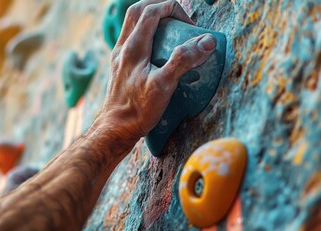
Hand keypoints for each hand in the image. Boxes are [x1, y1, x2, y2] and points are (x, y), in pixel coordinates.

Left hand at [95, 0, 216, 145]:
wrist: (115, 129)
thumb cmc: (137, 110)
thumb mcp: (164, 85)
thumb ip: (183, 60)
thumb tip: (205, 42)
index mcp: (133, 47)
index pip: (152, 12)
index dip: (172, 9)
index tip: (189, 24)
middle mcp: (123, 48)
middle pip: (137, 11)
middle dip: (159, 6)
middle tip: (178, 16)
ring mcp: (119, 57)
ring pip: (132, 24)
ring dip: (151, 18)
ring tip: (170, 28)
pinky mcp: (119, 68)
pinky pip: (131, 39)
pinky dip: (145, 34)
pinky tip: (157, 49)